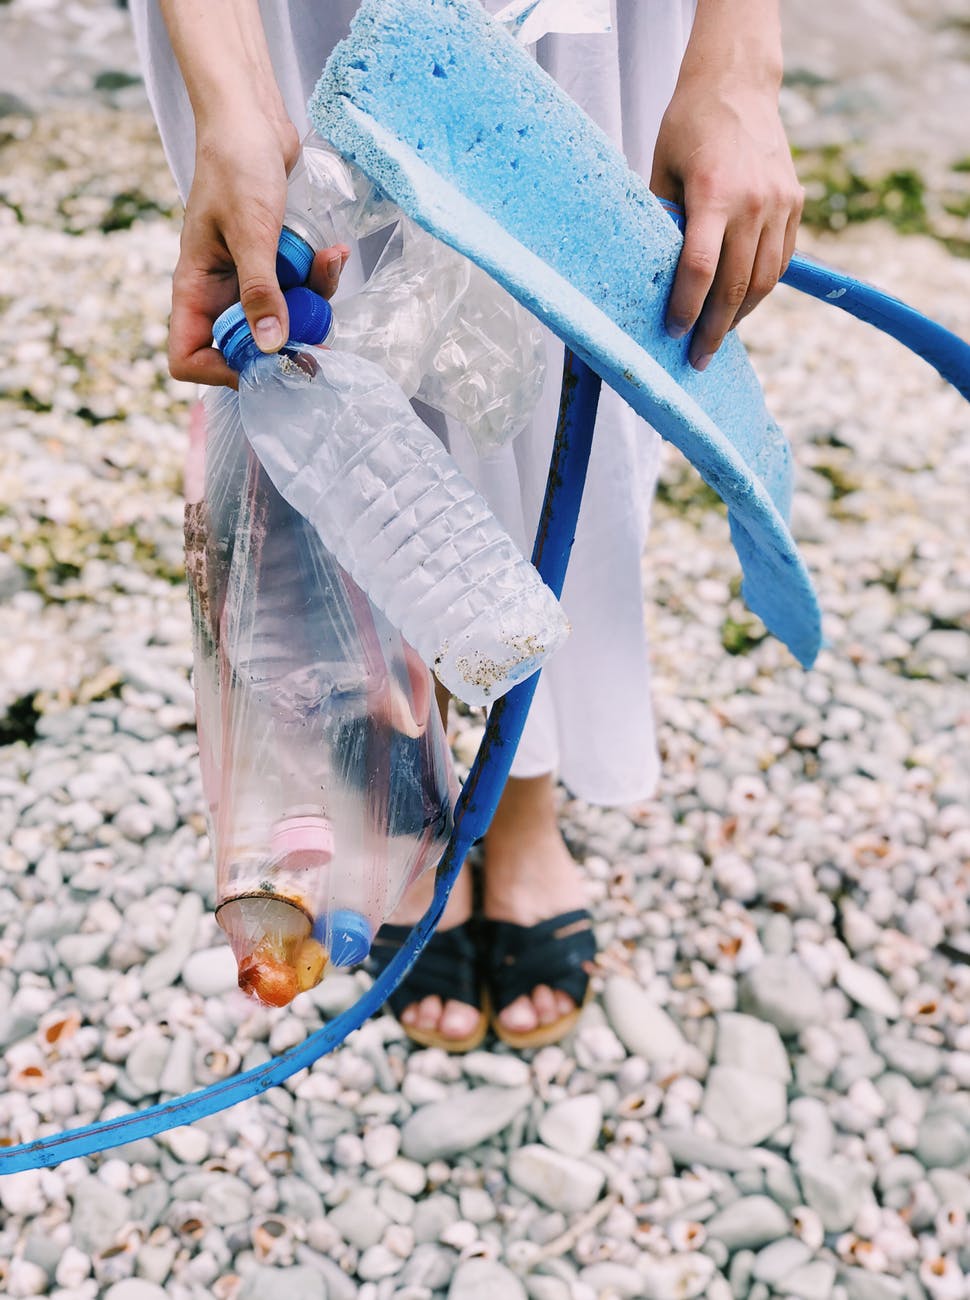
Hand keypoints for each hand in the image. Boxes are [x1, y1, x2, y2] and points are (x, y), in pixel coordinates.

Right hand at [169, 110, 348, 386]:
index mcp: (194, 288)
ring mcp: (248, 279)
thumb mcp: (251, 233)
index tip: (262, 362)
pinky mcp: (276, 264)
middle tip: (317, 333)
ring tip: (327, 264)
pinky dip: (319, 277)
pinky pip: (300, 291)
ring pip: (282, 321)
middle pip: (245, 348)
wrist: (252, 119)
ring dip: (312, 303)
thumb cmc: (236, 165)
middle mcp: (219, 291)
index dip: (219, 372)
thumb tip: (269, 347)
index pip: (188, 356)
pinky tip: (332, 251)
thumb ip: (261, 291)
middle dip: (284, 341)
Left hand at [651, 75, 803, 370]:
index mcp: (713, 192)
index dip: (686, 307)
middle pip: (736, 286)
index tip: (673, 334)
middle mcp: (753, 202)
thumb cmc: (687, 127)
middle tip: (698, 359)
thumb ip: (661, 223)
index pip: (701, 268)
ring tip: (717, 337)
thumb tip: (647, 278)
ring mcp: (780, 203)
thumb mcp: (661, 170)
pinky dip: (760, 289)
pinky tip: (739, 305)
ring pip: (764, 280)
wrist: (737, 84)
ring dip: (741, 316)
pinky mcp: (795, 203)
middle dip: (715, 329)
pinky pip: (780, 261)